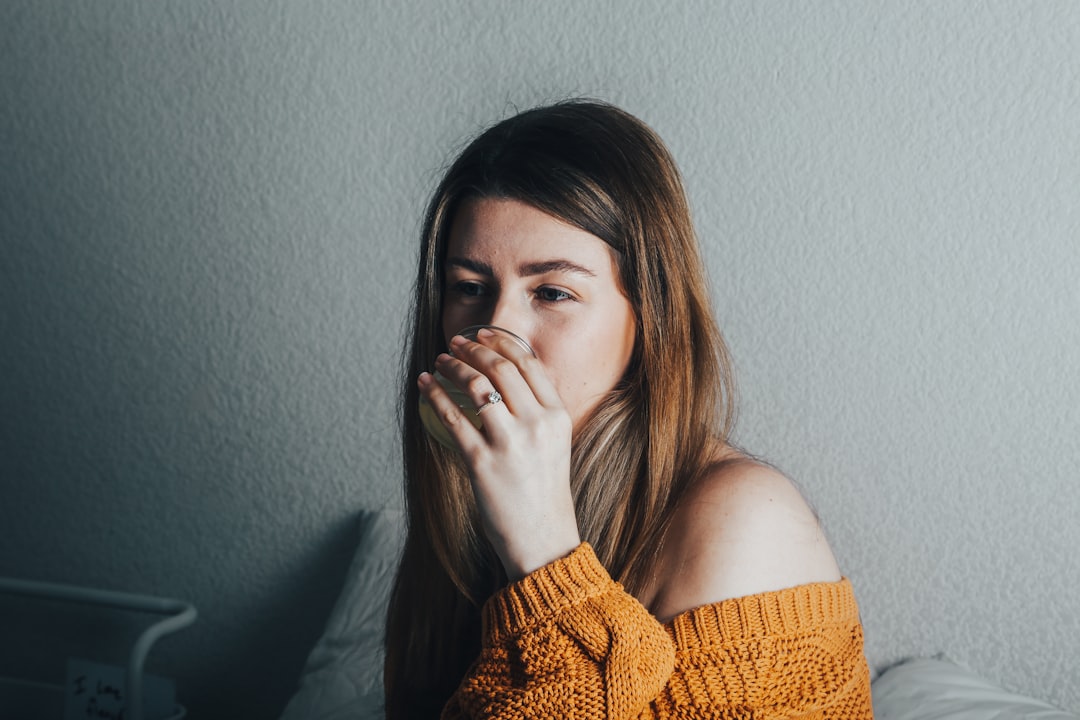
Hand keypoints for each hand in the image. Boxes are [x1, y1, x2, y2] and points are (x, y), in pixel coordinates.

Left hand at [418, 328, 580, 579]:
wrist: (542, 538)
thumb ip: (537, 412)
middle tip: (456, 343)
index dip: (503, 343)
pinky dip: (436, 396)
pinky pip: (454, 418)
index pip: (529, 365)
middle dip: (475, 349)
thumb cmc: (543, 492)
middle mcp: (537, 425)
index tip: (484, 334)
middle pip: (502, 369)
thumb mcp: (554, 444)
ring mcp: (510, 444)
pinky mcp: (482, 463)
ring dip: (454, 367)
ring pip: (477, 387)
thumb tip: (507, 379)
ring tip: (440, 362)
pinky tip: (426, 386)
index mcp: (557, 416)